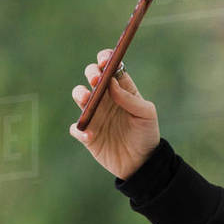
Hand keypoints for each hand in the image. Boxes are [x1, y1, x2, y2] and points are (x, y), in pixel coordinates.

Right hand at [69, 48, 160, 179]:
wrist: (143, 164)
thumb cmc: (147, 135)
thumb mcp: (146, 115)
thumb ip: (131, 99)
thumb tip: (112, 83)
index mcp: (122, 90)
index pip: (111, 68)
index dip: (105, 59)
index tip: (105, 60)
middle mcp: (106, 99)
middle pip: (92, 77)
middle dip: (91, 73)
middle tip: (96, 79)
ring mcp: (95, 115)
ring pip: (79, 96)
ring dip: (80, 94)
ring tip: (87, 99)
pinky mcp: (87, 134)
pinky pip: (77, 128)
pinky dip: (80, 129)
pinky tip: (90, 135)